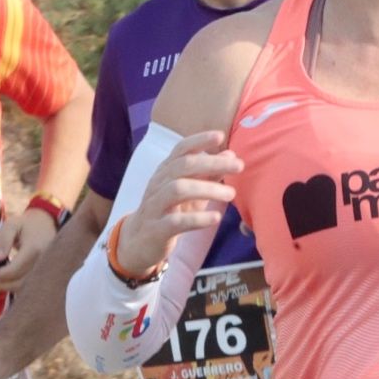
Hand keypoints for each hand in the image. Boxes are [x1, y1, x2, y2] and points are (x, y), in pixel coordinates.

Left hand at [0, 204, 58, 291]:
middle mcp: (43, 262)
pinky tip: (12, 280)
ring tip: (1, 279)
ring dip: (12, 287)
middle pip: (21, 282)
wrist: (48, 225)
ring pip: (28, 287)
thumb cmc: (27, 225)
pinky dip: (21, 286)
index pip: (15, 270)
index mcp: (34, 249)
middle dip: (4, 284)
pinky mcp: (49, 274)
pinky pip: (34, 286)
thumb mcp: (12, 225)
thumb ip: (3, 240)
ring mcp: (48, 270)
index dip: (0, 275)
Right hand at [113, 130, 243, 273]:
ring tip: (231, 194)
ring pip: (178, 189)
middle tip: (239, 166)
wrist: (139, 242)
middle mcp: (158, 184)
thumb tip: (231, 154)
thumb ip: (209, 174)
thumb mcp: (190, 191)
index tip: (220, 136)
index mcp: (166, 172)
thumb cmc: (170, 211)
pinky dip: (197, 219)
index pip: (180, 150)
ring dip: (207, 188)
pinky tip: (216, 218)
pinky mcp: (157, 229)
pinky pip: (176, 221)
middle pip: (183, 166)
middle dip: (212, 163)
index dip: (199, 140)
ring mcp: (155, 206)